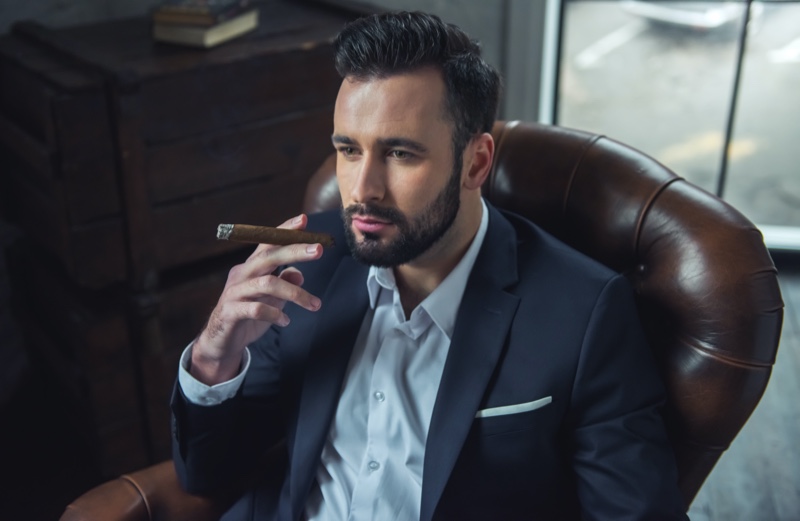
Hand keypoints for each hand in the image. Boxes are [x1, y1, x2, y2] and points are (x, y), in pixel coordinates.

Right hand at [190, 214, 322, 384]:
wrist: (220, 342)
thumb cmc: (248, 316)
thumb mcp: (272, 299)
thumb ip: (284, 285)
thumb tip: (300, 274)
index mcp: (251, 267)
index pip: (268, 243)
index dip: (285, 230)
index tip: (304, 220)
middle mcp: (241, 275)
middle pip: (268, 256)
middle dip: (295, 251)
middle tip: (319, 250)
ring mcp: (234, 292)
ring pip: (267, 284)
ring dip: (295, 293)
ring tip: (314, 305)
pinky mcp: (230, 312)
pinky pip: (255, 309)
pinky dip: (275, 314)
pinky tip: (286, 321)